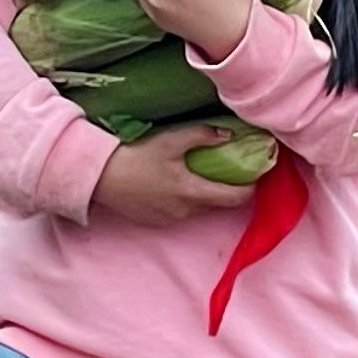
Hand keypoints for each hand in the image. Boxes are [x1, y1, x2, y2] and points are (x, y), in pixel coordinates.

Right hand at [91, 122, 257, 226]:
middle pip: (216, 204)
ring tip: (195, 175)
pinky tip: (170, 185)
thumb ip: (202, 135)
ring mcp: (169, 219)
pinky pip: (178, 213)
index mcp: (193, 192)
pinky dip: (182, 201)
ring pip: (197, 209)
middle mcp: (185, 211)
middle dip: (225, 190)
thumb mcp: (171, 139)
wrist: (101, 178)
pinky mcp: (155, 222)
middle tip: (227, 171)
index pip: (234, 198)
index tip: (256, 176)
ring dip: (202, 195)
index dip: (249, 188)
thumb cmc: (136, 157)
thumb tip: (228, 135)